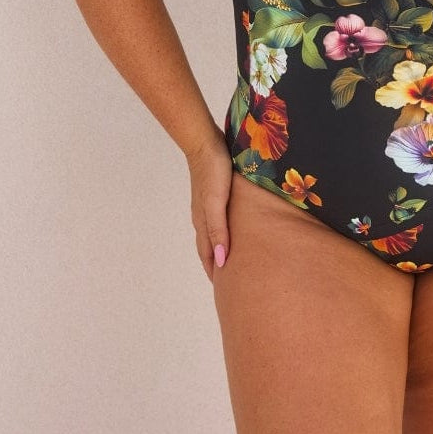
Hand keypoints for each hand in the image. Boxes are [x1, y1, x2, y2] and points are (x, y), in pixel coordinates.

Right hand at [184, 127, 232, 281]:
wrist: (204, 143)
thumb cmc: (213, 172)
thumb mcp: (217, 203)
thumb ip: (219, 230)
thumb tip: (222, 261)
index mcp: (204, 222)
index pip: (209, 254)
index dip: (215, 271)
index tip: (224, 290)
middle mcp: (203, 216)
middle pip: (208, 246)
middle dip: (215, 264)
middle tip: (228, 280)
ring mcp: (206, 203)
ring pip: (212, 232)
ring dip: (219, 247)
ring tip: (230, 258)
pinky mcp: (212, 191)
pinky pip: (216, 218)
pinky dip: (222, 229)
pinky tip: (230, 226)